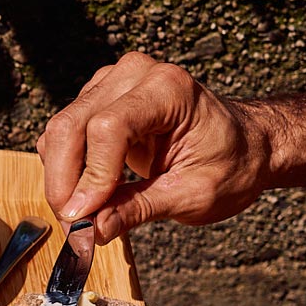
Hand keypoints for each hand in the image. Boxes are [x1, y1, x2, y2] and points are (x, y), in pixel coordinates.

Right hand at [36, 52, 274, 242]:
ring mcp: (112, 83)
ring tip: (81, 216)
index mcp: (169, 89)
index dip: (91, 177)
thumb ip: (139, 210)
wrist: (245, 145)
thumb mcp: (193, 196)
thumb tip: (91, 230)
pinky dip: (67, 170)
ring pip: (59, 132)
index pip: (108, 128)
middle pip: (71, 127)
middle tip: (73, 228)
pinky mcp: (98, 99)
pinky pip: (63, 135)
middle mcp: (135, 75)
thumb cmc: (231, 164)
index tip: (83, 219)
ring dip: (61, 179)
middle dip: (64, 183)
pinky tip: (87, 194)